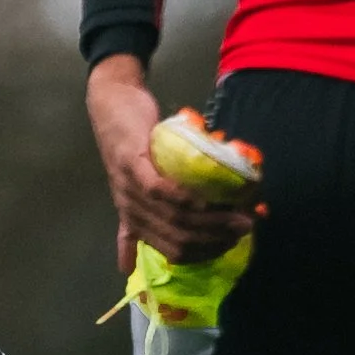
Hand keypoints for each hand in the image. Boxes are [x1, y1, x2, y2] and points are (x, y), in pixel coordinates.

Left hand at [86, 57, 255, 273]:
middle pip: (177, 240)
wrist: (111, 101)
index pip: (173, 252)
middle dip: (215, 240)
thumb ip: (156, 209)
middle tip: (243, 229)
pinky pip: (157, 190)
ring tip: (238, 216)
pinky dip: (183, 199)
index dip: (206, 253)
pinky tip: (205, 200)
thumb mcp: (141, 181)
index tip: (233, 244)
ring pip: (172, 218)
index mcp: (136, 220)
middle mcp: (131, 209)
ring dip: (210, 222)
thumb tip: (189, 228)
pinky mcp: (130, 162)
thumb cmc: (133, 141)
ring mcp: (128, 187)